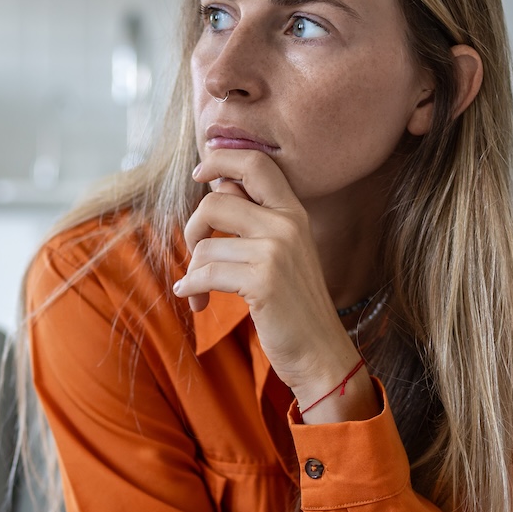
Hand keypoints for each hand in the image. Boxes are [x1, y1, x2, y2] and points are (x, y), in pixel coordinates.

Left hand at [172, 148, 377, 421]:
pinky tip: (195, 301)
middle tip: (195, 250)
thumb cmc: (295, 305)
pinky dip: (191, 289)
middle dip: (192, 227)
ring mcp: (276, 252)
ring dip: (192, 272)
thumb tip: (218, 188)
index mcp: (294, 213)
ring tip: (199, 292)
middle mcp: (287, 225)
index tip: (200, 172)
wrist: (321, 352)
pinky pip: (205, 274)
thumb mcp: (285, 252)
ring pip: (205, 244)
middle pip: (216, 200)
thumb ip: (257, 219)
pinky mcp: (262, 282)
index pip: (256, 163)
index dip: (221, 159)